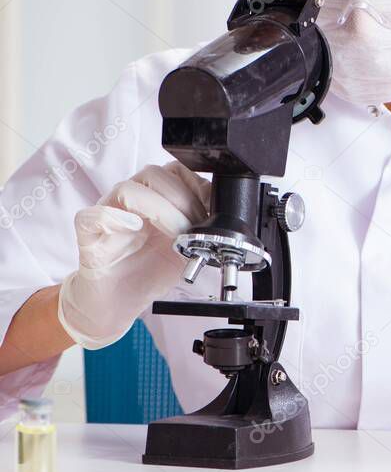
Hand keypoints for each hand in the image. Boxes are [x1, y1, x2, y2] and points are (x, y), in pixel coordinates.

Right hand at [58, 162, 209, 348]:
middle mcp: (130, 200)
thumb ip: (200, 226)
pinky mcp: (88, 235)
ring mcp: (108, 214)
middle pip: (154, 175)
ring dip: (159, 209)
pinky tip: (133, 228)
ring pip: (127, 190)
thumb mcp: (187, 245)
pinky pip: (91, 216)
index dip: (196, 186)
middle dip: (183, 200)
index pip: (175, 171)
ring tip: (174, 234)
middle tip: (194, 227)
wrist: (120, 300)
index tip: (210, 209)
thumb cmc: (150, 269)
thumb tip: (221, 214)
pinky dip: (113, 217)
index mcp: (155, 198)